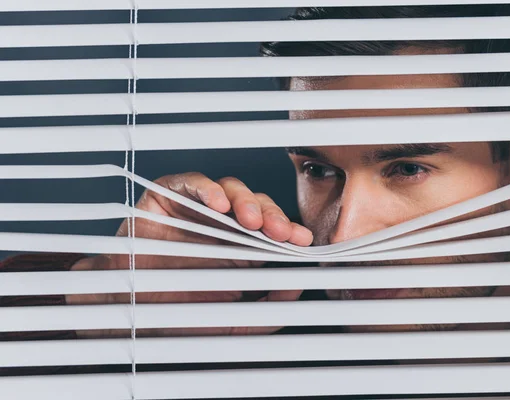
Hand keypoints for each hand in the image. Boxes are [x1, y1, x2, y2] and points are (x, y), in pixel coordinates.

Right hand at [67, 173, 312, 336]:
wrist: (124, 310)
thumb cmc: (176, 314)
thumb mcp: (230, 321)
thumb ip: (265, 310)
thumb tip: (297, 289)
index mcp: (241, 248)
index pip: (272, 231)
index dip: (289, 232)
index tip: (303, 243)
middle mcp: (223, 225)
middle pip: (257, 207)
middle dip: (273, 217)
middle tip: (282, 233)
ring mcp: (197, 208)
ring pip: (231, 190)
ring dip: (246, 201)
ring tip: (252, 220)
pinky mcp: (169, 196)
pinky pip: (191, 183)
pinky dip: (207, 189)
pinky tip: (219, 203)